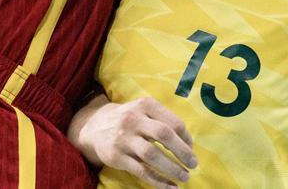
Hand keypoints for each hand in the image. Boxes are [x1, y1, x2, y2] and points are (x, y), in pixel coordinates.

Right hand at [69, 96, 196, 188]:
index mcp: (146, 105)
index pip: (172, 122)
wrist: (93, 126)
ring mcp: (124, 138)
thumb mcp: (144, 110)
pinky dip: (157, 180)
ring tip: (184, 177)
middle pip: (164, 135)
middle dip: (182, 151)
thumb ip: (163, 120)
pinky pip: (140, 170)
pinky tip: (169, 187)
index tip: (192, 149)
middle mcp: (134, 120)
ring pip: (152, 155)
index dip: (186, 137)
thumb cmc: (129, 119)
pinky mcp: (116, 156)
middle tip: (194, 164)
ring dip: (171, 168)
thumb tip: (187, 143)